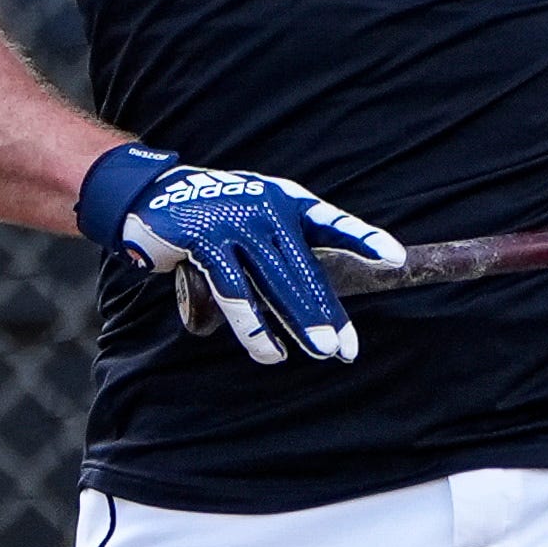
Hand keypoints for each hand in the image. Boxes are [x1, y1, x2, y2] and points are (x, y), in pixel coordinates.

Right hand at [79, 145, 406, 363]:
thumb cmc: (218, 214)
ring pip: (275, 283)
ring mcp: (236, 224)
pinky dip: (253, 324)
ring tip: (321, 352)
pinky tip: (271, 351)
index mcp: (286, 202)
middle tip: (346, 349)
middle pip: (305, 269)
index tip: (394, 259)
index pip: (331, 222)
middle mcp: (267, 211)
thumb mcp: (258, 215)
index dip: (362, 239)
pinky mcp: (205, 241)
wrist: (153, 194)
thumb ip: (288, 249)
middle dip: (328, 312)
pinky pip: (234, 290)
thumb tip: (320, 300)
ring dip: (299, 320)